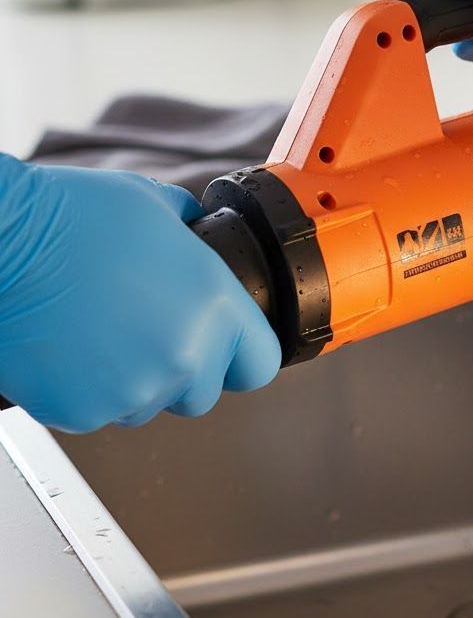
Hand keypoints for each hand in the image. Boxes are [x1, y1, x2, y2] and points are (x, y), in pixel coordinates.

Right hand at [0, 157, 279, 431]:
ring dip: (131, 381)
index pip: (260, 363)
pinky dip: (83, 391)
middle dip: (180, 372)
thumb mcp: (154, 204)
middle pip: (203, 393)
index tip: (227, 352)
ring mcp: (134, 390)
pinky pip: (96, 413)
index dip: (242, 356)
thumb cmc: (67, 217)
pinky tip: (67, 348)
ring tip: (98, 333)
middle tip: (142, 333)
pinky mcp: (82, 412)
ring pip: (147, 406)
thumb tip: (194, 231)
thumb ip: (189, 230)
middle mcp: (185, 355)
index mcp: (217, 307)